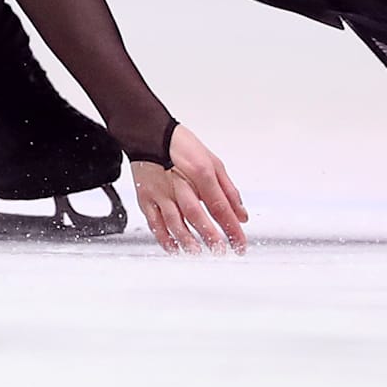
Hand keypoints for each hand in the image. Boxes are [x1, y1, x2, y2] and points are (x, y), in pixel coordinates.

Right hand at [130, 125, 248, 253]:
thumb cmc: (182, 147)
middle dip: (210, 236)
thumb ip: (228, 191)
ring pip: (174, 221)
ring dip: (187, 240)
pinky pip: (154, 222)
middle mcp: (179, 183)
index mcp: (200, 172)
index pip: (220, 206)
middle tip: (220, 251)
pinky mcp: (145, 197)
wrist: (149, 134)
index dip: (232, 228)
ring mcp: (160, 192)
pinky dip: (164, 238)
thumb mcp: (213, 162)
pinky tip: (174, 248)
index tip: (240, 244)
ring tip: (198, 252)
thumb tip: (241, 215)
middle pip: (196, 215)